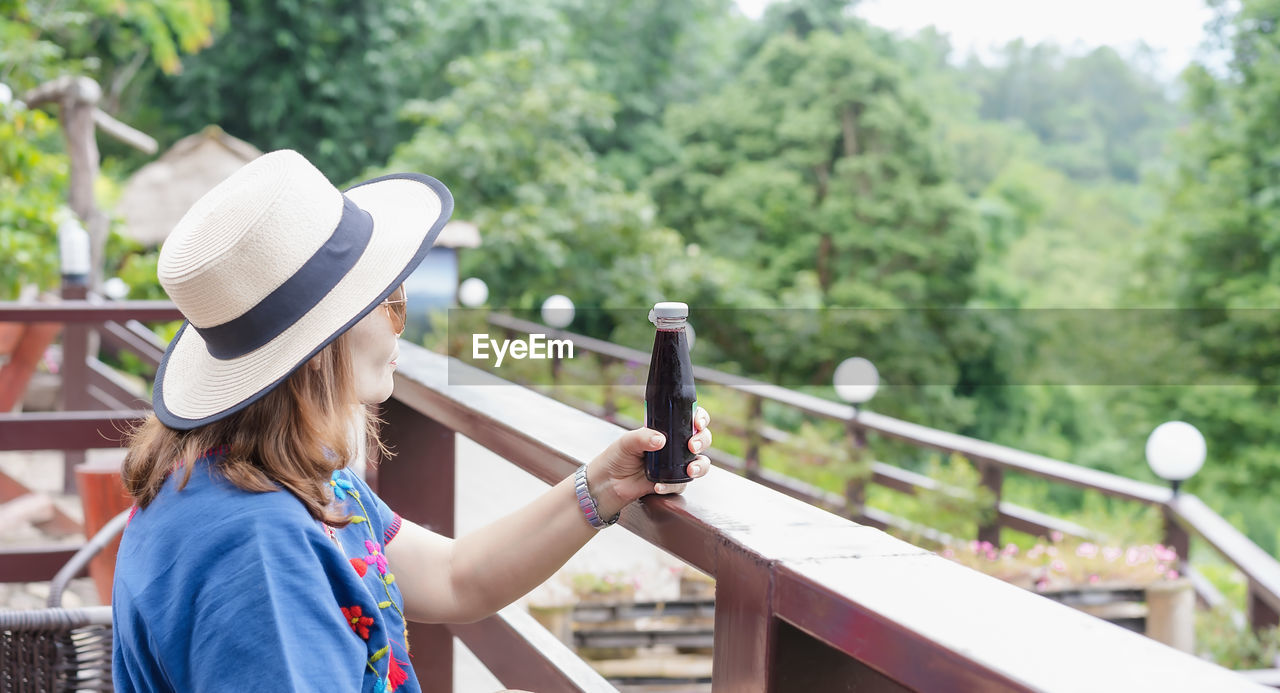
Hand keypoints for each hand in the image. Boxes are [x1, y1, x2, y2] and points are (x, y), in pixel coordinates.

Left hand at [586, 406, 712, 518]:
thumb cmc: (617, 457)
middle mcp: (675, 446)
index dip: (699, 418)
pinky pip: (681, 484)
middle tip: (692, 446)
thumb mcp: (627, 442)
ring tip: (690, 470)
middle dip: (702, 440)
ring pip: (700, 463)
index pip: (689, 418)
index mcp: (666, 429)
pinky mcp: (672, 482)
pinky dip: (673, 485)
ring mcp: (676, 464)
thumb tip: (660, 440)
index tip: (697, 422)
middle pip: (702, 439)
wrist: (609, 483)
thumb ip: (642, 437)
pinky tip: (658, 485)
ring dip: (700, 466)